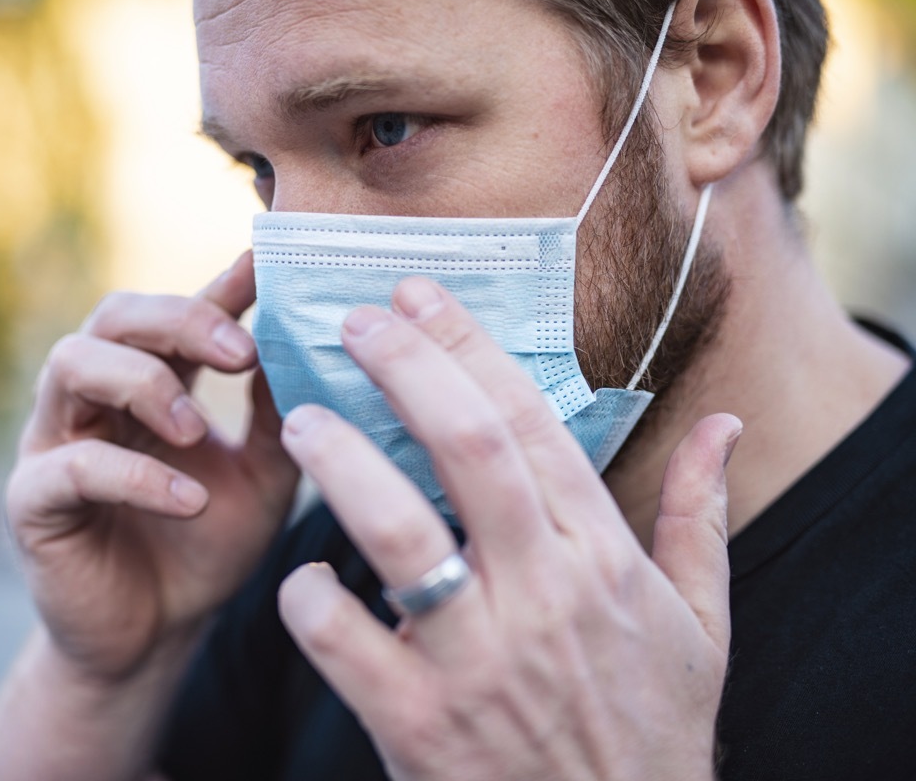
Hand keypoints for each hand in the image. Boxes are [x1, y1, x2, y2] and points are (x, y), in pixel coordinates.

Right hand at [7, 251, 298, 682]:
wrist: (157, 636)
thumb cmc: (206, 546)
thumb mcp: (262, 476)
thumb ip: (276, 415)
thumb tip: (303, 344)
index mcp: (150, 384)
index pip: (179, 316)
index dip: (221, 285)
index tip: (269, 262)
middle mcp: (96, 399)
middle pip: (114, 315)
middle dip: (179, 321)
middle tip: (241, 352)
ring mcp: (55, 443)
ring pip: (72, 364)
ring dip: (144, 383)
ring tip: (198, 429)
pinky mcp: (33, 501)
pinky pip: (70, 466)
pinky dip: (134, 475)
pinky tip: (188, 500)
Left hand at [276, 278, 738, 780]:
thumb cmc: (651, 729)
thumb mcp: (701, 625)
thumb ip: (702, 517)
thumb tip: (724, 427)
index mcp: (600, 559)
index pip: (531, 424)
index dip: (468, 349)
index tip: (418, 297)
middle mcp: (540, 596)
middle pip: (468, 447)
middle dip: (406, 367)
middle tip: (355, 320)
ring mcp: (477, 660)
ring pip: (398, 532)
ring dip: (342, 463)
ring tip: (303, 419)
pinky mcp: (417, 724)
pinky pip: (342, 640)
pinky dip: (309, 599)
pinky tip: (304, 579)